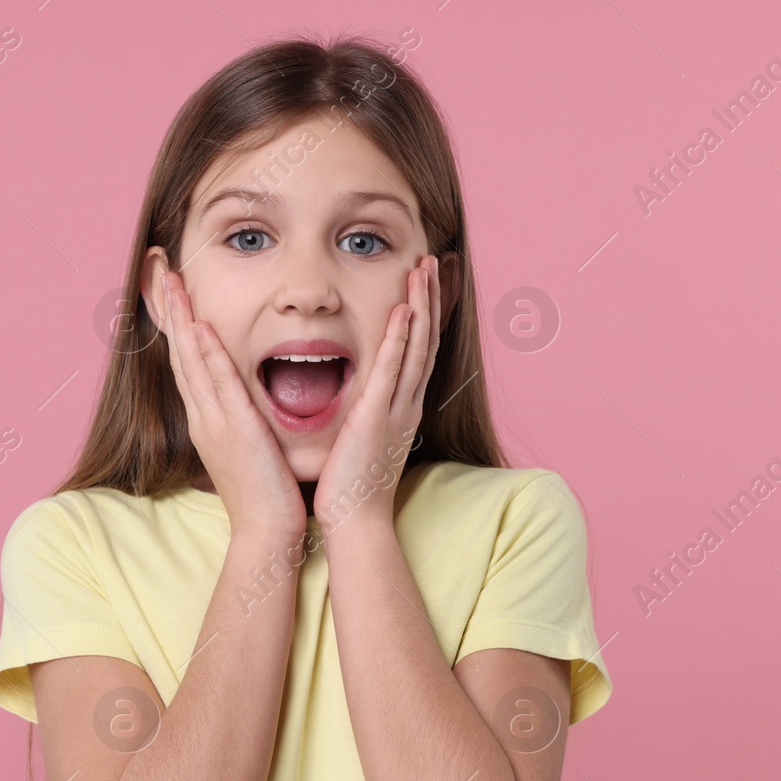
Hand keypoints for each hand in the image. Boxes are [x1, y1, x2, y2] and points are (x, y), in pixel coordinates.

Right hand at [161, 270, 306, 541]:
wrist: (266, 531)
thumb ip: (243, 418)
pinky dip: (207, 355)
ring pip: (191, 361)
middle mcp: (204, 416)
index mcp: (208, 419)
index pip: (188, 361)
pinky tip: (200, 328)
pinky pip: (218, 386)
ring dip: (181, 320)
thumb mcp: (249, 446)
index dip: (178, 324)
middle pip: (180, 352)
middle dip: (170, 310)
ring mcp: (215, 423)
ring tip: (172, 283)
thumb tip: (244, 398)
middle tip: (159, 269)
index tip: (172, 289)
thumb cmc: (265, 492)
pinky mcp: (234, 431)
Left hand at [314, 255, 439, 534]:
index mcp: (400, 408)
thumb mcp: (362, 440)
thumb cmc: (352, 486)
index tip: (420, 284)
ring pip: (416, 346)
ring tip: (422, 268)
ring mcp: (397, 408)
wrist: (354, 520)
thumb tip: (358, 401)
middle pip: (424, 340)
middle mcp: (406, 403)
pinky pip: (394, 369)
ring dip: (421, 304)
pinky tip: (404, 309)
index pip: (416, 352)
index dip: (422, 315)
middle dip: (428, 298)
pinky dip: (402, 338)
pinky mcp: (378, 416)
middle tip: (428, 261)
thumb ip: (363, 415)